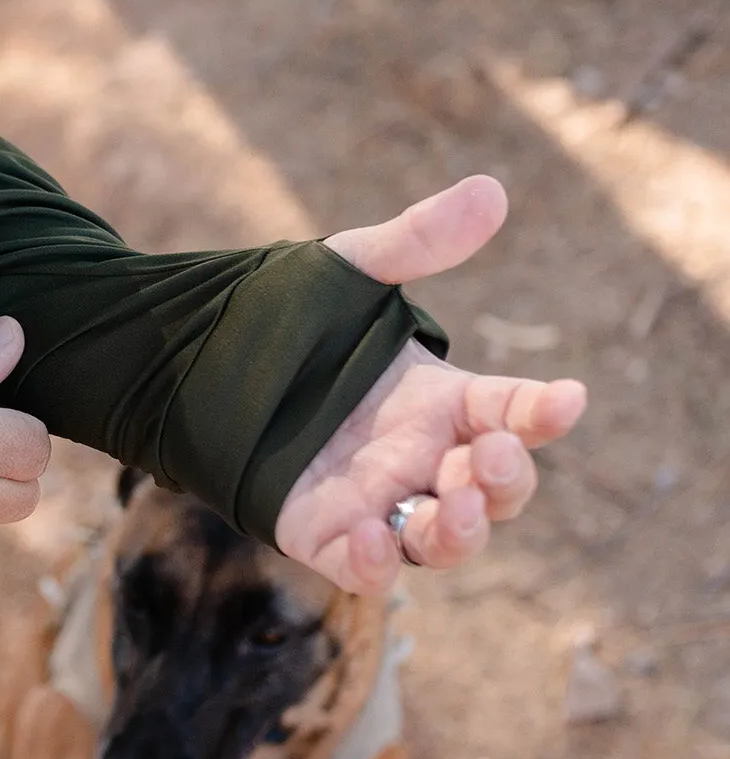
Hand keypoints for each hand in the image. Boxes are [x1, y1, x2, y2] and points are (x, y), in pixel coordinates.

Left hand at [273, 176, 586, 591]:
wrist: (190, 353)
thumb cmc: (282, 313)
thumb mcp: (349, 268)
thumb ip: (417, 240)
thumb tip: (492, 191)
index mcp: (441, 400)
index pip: (515, 411)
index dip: (545, 410)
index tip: (567, 396)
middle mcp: (420, 457)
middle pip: (493, 489)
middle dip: (506, 479)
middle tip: (494, 455)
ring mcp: (374, 500)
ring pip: (442, 539)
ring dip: (462, 530)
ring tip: (457, 505)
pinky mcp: (320, 533)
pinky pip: (362, 567)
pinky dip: (374, 562)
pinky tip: (369, 535)